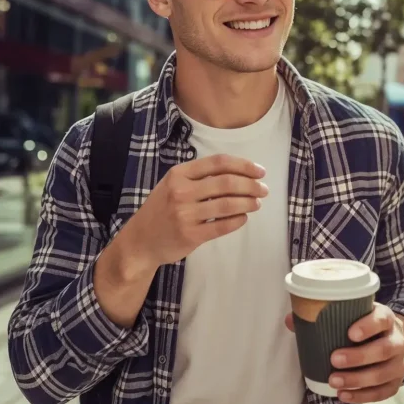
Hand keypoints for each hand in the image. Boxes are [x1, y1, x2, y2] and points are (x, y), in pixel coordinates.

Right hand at [124, 154, 267, 269]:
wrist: (140, 240)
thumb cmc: (161, 209)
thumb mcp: (172, 184)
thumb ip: (199, 176)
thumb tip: (239, 173)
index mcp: (178, 174)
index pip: (218, 163)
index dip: (243, 165)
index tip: (260, 171)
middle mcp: (181, 192)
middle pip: (226, 183)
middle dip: (251, 185)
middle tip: (263, 189)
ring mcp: (185, 214)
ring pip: (227, 205)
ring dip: (248, 203)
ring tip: (257, 203)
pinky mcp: (190, 235)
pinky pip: (222, 226)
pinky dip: (238, 221)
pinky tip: (244, 218)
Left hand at [284, 304, 403, 403]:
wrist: (392, 339)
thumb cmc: (365, 325)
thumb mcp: (352, 314)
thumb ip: (323, 315)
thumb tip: (291, 320)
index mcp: (386, 318)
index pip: (382, 319)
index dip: (368, 326)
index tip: (350, 333)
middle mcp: (398, 340)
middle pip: (384, 349)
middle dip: (359, 357)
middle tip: (334, 360)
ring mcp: (400, 363)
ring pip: (384, 373)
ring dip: (358, 380)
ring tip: (334, 381)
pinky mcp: (396, 382)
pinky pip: (383, 392)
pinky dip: (363, 396)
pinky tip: (344, 395)